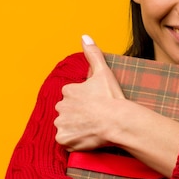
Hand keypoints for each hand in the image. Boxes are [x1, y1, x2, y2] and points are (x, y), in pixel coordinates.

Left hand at [55, 35, 126, 150]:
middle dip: (77, 116)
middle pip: (67, 112)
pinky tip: (87, 138)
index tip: (95, 106)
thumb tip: (84, 36)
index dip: (84, 103)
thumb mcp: (103, 72)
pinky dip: (74, 141)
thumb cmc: (112, 98)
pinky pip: (66, 141)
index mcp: (69, 91)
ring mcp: (62, 124)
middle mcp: (61, 106)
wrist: (118, 121)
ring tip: (92, 129)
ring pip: (66, 126)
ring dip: (75, 128)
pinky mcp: (64, 139)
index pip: (72, 97)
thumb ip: (93, 54)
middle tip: (94, 119)